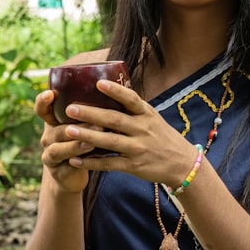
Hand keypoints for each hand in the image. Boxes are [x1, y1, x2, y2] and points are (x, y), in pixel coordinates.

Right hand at [34, 89, 94, 192]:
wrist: (73, 174)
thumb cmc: (82, 143)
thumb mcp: (83, 127)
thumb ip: (90, 112)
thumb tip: (113, 89)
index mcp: (53, 123)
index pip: (42, 109)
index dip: (43, 101)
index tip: (51, 93)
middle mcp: (48, 137)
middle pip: (57, 129)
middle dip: (77, 125)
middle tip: (98, 122)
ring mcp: (50, 154)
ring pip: (59, 148)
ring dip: (76, 144)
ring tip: (93, 141)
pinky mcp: (57, 171)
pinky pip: (66, 165)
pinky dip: (78, 161)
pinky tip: (91, 159)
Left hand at [62, 80, 197, 186]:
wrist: (182, 164)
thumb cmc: (162, 137)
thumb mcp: (153, 118)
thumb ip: (133, 108)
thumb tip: (111, 88)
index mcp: (146, 114)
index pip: (131, 99)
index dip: (115, 91)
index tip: (99, 83)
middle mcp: (142, 130)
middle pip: (114, 120)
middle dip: (91, 114)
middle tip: (70, 108)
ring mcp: (138, 149)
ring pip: (109, 142)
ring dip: (87, 137)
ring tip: (68, 131)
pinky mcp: (134, 166)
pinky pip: (109, 164)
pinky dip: (91, 163)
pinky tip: (75, 160)